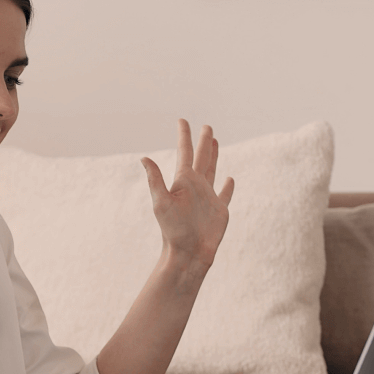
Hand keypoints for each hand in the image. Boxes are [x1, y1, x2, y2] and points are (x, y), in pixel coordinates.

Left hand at [142, 119, 234, 271]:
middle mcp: (196, 186)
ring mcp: (208, 197)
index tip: (182, 120)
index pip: (184, 152)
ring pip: (212, 170)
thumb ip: (155, 180)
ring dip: (214, 156)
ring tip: (215, 142)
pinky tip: (230, 179)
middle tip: (206, 126)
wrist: (188, 253)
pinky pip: (225, 194)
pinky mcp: (219, 210)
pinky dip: (228, 186)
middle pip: (201, 157)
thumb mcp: (162, 202)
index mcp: (183, 181)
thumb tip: (143, 158)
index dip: (184, 136)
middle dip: (203, 142)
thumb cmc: (173, 230)